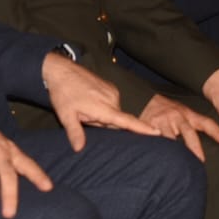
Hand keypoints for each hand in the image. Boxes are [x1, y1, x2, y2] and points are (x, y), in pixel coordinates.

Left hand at [42, 51, 159, 151]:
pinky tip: (88, 102)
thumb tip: (79, 149)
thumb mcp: (66, 115)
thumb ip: (75, 132)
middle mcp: (112, 98)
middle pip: (116, 121)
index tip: (157, 132)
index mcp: (104, 107)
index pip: (127, 121)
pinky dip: (103, 107)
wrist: (62, 70)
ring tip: (84, 109)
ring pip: (113, 112)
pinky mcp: (110, 86)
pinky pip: (111, 103)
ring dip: (102, 116)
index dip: (142, 128)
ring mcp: (112, 91)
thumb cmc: (63, 93)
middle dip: (103, 125)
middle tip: (83, 117)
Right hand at [139, 92, 218, 161]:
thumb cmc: (169, 111)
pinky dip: (156, 149)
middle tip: (200, 161)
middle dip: (195, 149)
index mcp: (188, 115)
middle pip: (189, 134)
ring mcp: (164, 121)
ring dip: (174, 152)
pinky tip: (157, 158)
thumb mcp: (183, 114)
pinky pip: (155, 140)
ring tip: (177, 165)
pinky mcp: (150, 126)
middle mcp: (178, 117)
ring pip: (171, 139)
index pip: (205, 122)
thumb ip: (194, 126)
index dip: (215, 130)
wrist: (147, 100)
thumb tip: (216, 140)